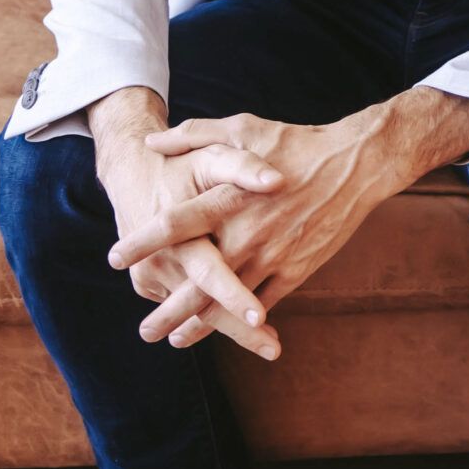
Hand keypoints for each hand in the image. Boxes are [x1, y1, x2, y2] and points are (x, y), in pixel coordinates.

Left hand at [108, 110, 399, 351]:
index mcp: (227, 197)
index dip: (141, 243)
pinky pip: (262, 303)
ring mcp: (272, 255)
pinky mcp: (296, 269)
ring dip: (199, 325)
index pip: (173, 225)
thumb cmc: (295, 143)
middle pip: (196, 281)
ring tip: (175, 340)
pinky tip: (224, 329)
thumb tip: (152, 142)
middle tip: (144, 330)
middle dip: (167, 310)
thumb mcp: (242, 128)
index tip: (114, 259)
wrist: (355, 165)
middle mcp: (246, 233)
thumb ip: (193, 135)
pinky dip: (241, 320)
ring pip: (227, 301)